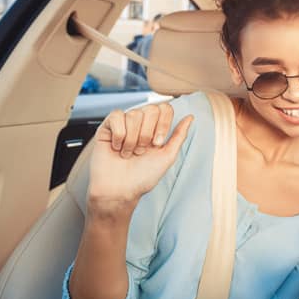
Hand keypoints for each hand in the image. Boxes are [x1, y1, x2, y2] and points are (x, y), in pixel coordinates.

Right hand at [87, 103, 192, 217]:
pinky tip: (117, 147)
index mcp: (155, 128)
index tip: (157, 144)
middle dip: (148, 134)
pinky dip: (119, 136)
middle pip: (151, 109)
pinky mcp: (107, 127)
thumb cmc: (143, 177)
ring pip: (134, 114)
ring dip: (133, 139)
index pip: (165, 108)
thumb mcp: (167, 156)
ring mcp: (124, 124)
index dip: (163, 124)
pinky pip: (117, 116)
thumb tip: (190, 117)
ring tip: (128, 153)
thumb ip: (179, 136)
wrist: (120, 190)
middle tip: (141, 151)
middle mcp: (140, 123)